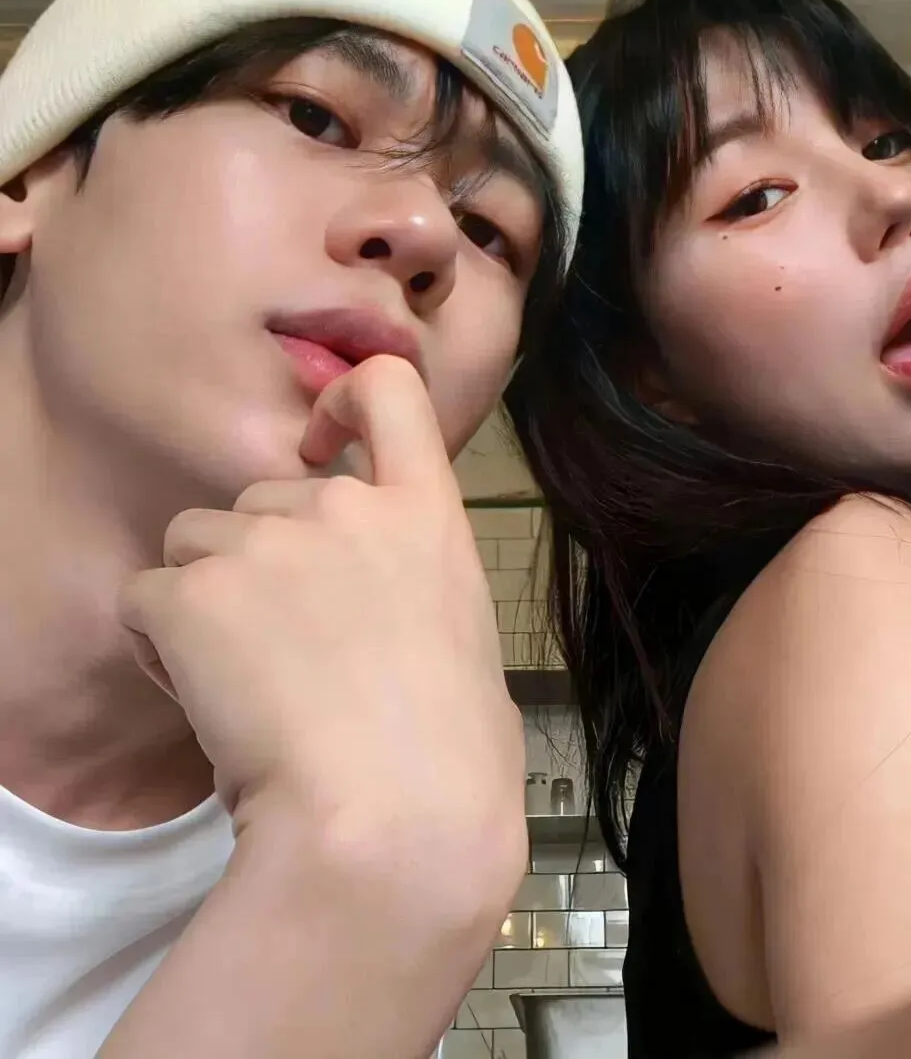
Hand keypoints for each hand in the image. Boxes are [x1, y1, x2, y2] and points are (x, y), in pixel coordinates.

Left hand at [120, 354, 525, 901]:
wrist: (395, 817)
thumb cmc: (454, 757)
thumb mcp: (463, 642)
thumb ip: (410, 590)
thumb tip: (375, 612)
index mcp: (425, 516)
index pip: (387, 392)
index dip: (342, 396)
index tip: (320, 437)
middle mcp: (344, 507)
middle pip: (261, 498)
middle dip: (259, 559)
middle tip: (283, 652)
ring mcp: (266, 543)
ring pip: (196, 543)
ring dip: (207, 598)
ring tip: (241, 685)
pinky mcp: (194, 593)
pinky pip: (147, 598)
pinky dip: (162, 644)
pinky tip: (204, 701)